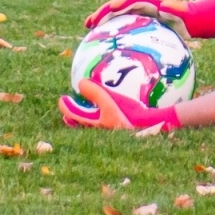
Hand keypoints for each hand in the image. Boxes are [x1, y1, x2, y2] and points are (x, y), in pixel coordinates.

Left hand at [59, 80, 181, 132]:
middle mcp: (100, 130)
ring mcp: (110, 131)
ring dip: (87, 117)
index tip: (63, 98)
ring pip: (93, 124)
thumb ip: (95, 93)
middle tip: (71, 108)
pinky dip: (104, 116)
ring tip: (89, 110)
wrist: (151, 130)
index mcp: (94, 124)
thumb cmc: (130, 117)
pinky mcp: (122, 130)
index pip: (73, 115)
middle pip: (81, 124)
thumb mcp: (110, 104)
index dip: (66, 106)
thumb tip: (81, 83)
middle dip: (74, 117)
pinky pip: (108, 121)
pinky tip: (114, 109)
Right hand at [85, 0, 214, 40]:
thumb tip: (164, 6)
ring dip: (102, 21)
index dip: (121, 3)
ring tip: (88, 28)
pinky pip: (121, 26)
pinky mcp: (138, 23)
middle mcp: (141, 6)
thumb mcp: (184, 13)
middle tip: (90, 22)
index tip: (112, 9)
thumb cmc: (189, 17)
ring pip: (116, 16)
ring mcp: (138, 15)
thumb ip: (175, 9)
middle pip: (118, 7)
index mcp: (151, 2)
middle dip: (104, 12)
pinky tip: (102, 46)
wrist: (191, 20)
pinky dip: (110, 32)